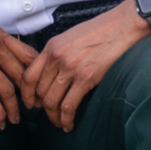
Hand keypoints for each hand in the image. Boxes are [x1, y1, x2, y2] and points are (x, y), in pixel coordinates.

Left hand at [22, 3, 148, 130]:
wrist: (123, 25)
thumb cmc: (102, 29)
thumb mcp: (71, 36)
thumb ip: (58, 53)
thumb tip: (53, 72)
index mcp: (51, 47)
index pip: (29, 76)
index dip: (27, 94)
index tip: (31, 103)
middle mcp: (57, 58)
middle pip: (40, 91)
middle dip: (43, 108)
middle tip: (50, 115)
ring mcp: (70, 68)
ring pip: (51, 101)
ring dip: (54, 117)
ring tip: (60, 123)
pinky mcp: (86, 78)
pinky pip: (68, 105)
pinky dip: (66, 119)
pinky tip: (69, 124)